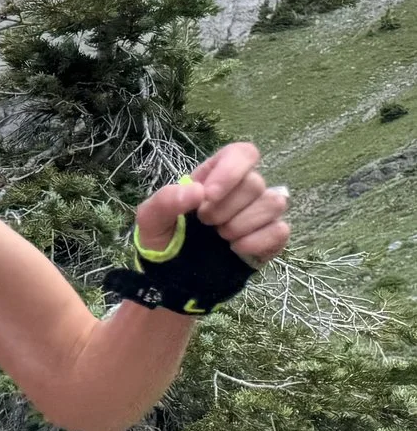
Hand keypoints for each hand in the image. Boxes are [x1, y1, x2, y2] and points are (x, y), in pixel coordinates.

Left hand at [134, 141, 288, 267]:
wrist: (175, 276)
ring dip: (241, 224)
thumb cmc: (165, 239)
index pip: (242, 153)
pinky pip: (280, 230)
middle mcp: (243, 190)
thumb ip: (165, 201)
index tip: (209, 195)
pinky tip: (235, 249)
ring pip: (274, 203)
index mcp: (215, 175)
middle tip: (205, 223)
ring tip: (220, 236)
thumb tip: (197, 192)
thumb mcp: (150, 220)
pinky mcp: (271, 236)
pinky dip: (256, 242)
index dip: (230, 171)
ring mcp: (260, 213)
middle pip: (255, 182)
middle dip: (225, 208)